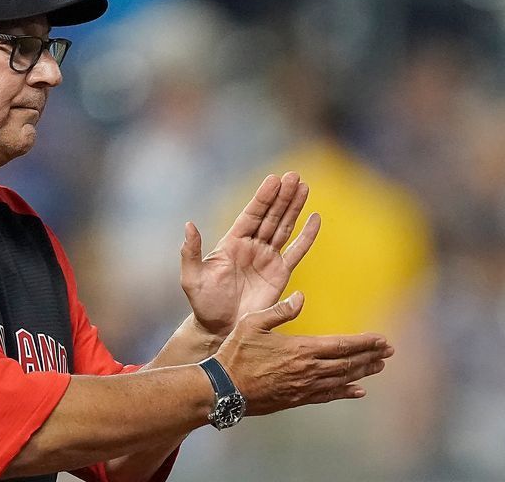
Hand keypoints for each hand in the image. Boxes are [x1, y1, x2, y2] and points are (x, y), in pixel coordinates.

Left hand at [180, 172, 318, 337]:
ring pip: (284, 227)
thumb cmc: (203, 302)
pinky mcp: (280, 274)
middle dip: (282, 196)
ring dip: (294, 208)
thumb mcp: (191, 277)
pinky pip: (297, 251)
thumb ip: (190, 251)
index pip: (251, 214)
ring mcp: (267, 258)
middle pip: (271, 216)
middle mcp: (252, 246)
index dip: (263, 197)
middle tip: (293, 176)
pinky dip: (307, 236)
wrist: (220, 328)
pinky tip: (315, 218)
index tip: (274, 179)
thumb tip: (189, 224)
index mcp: (232, 242)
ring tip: (304, 186)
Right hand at [215, 292, 393, 414]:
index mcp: (300, 348)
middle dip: (370, 356)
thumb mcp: (253, 323)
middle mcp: (308, 370)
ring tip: (378, 367)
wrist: (223, 389)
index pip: (342, 345)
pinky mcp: (296, 399)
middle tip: (389, 352)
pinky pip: (328, 396)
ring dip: (362, 372)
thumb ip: (280, 310)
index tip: (382, 339)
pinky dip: (345, 392)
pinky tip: (357, 391)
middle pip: (347, 363)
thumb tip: (301, 296)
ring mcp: (304, 387)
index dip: (364, 342)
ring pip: (341, 380)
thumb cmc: (235, 353)